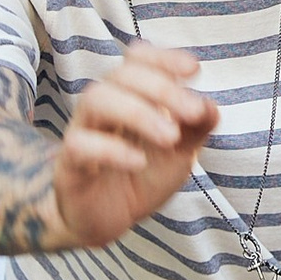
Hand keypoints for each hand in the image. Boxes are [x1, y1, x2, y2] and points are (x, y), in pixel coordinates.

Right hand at [51, 42, 220, 248]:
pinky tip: (139, 161)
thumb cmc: (140, 180)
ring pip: (96, 99)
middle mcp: (102, 107)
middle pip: (120, 75)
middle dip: (161, 88)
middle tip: (193, 112)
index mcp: (127, 96)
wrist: (108, 222)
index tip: (193, 70)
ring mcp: (82, 132)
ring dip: (138, 112)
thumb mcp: (178, 154)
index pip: (136, 59)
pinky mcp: (69, 165)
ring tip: (169, 136)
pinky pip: (80, 145)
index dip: (163, 58)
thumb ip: (195, 130)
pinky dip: (112, 150)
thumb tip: (211, 107)